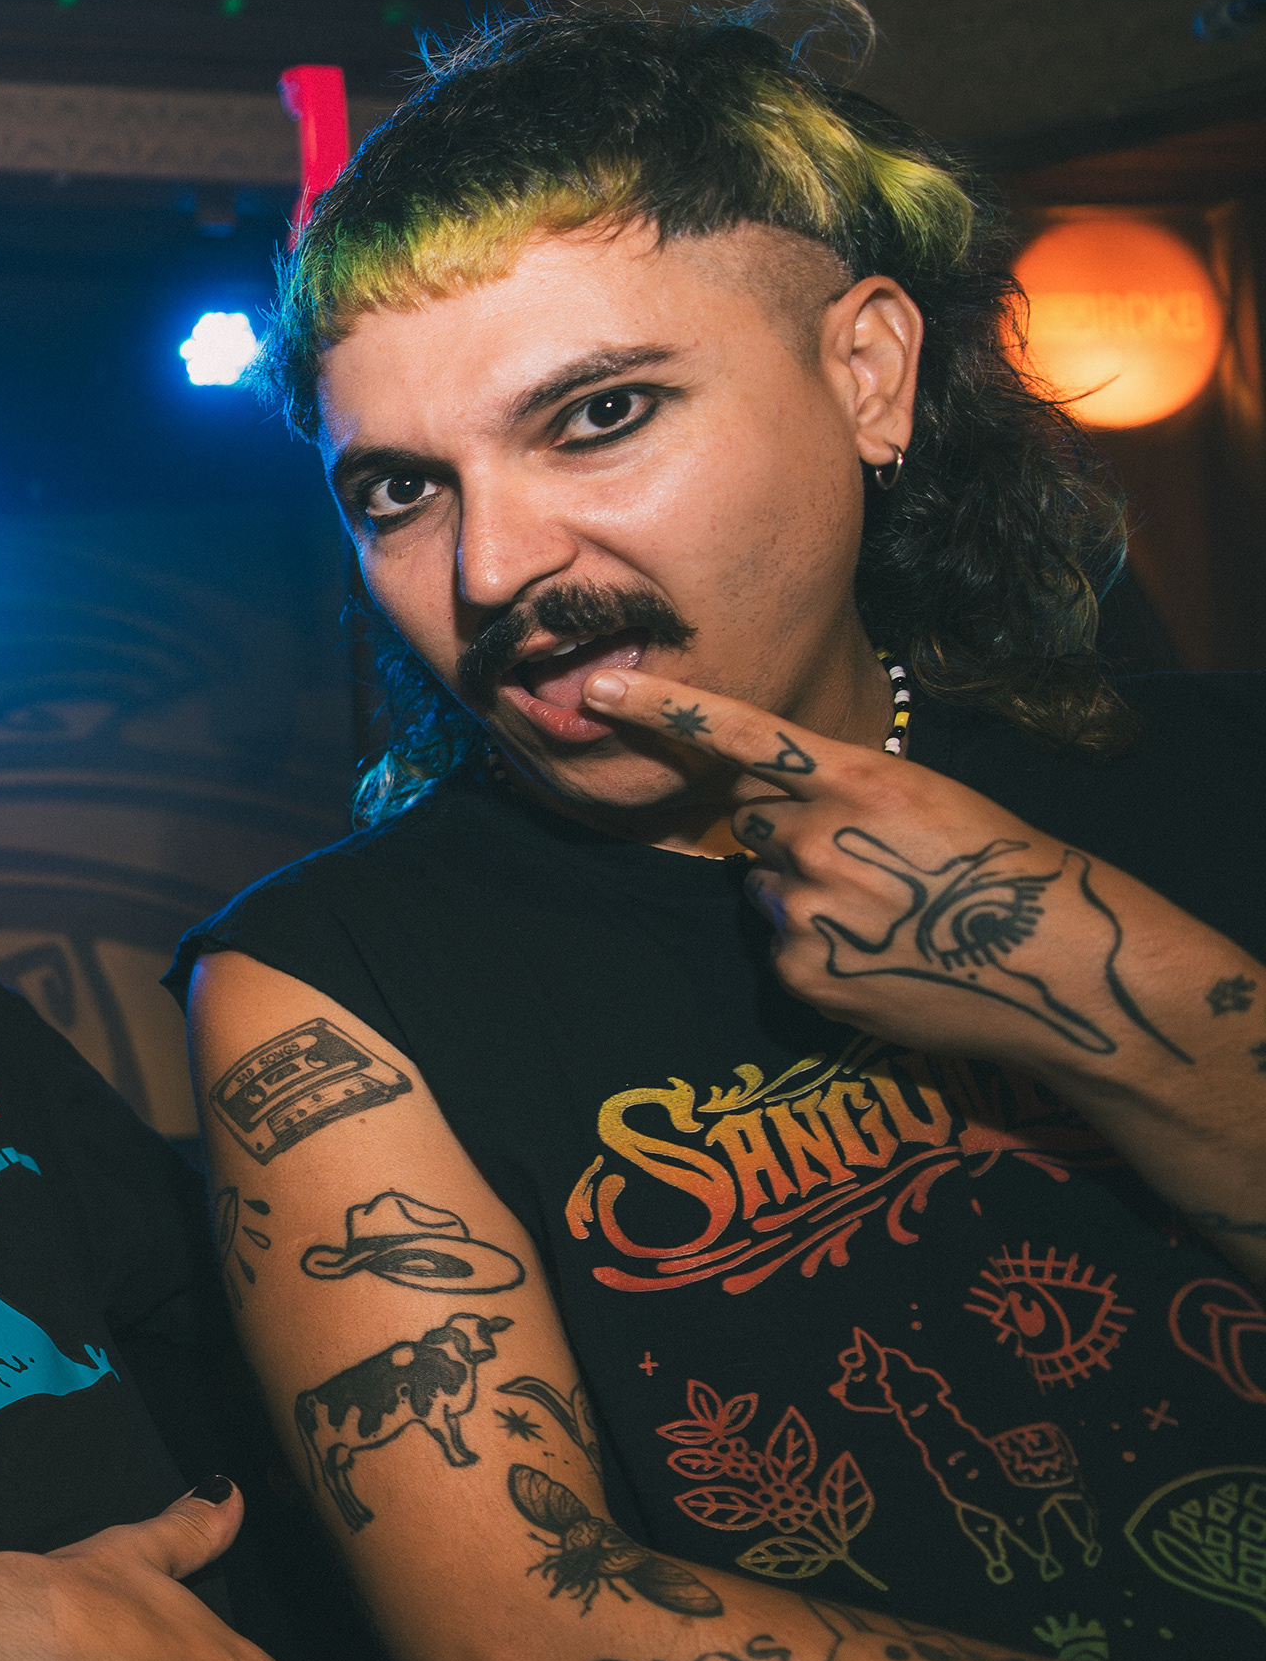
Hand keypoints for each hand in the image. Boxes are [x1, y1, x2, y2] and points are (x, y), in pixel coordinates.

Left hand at [580, 667, 1197, 1077]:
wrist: (1063, 963)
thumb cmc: (1000, 871)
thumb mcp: (927, 803)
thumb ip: (840, 798)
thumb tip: (767, 819)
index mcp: (858, 782)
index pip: (741, 734)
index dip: (665, 710)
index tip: (597, 690)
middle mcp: (819, 839)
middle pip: (754, 820)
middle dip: (791, 833)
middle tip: (871, 862)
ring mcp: (806, 908)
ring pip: (767, 885)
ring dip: (807, 891)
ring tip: (889, 913)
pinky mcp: (802, 971)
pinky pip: (782, 944)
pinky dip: (819, 949)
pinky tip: (881, 956)